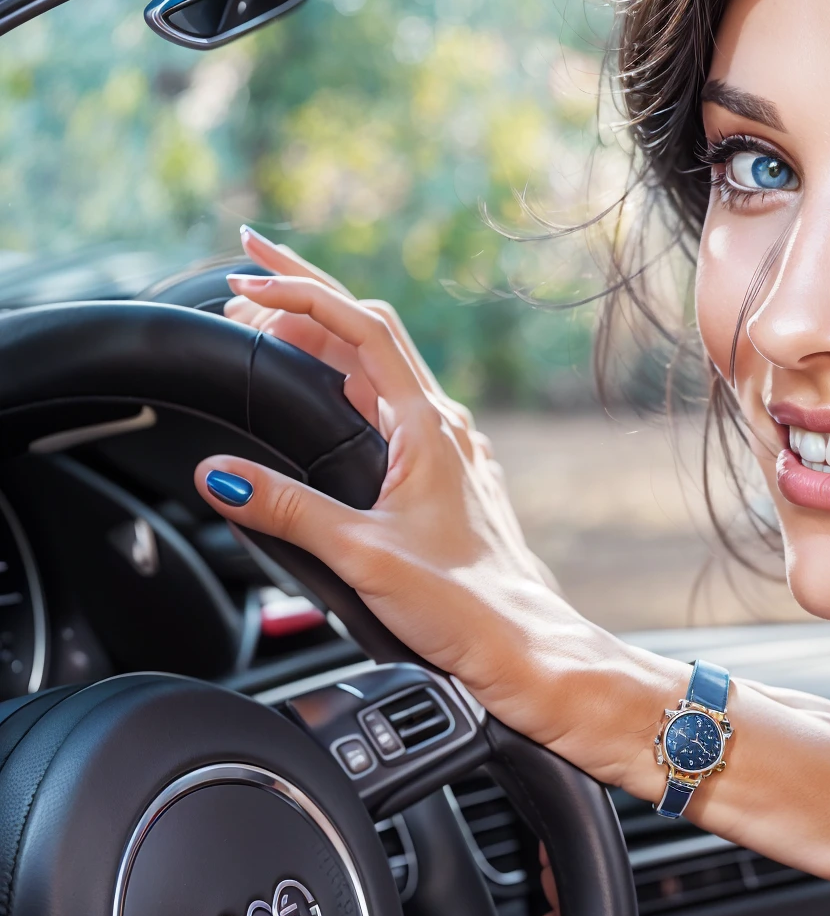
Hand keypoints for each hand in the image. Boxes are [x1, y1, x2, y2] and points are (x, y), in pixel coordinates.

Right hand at [193, 234, 657, 756]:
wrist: (523, 643)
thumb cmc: (462, 604)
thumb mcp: (361, 555)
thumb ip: (287, 510)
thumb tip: (221, 474)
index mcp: (427, 426)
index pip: (360, 326)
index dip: (302, 289)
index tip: (249, 272)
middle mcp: (441, 425)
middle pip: (368, 332)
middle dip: (307, 294)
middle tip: (247, 272)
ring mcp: (445, 448)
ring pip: (377, 368)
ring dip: (322, 338)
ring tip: (264, 325)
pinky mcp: (443, 475)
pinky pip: (388, 405)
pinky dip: (343, 380)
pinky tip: (320, 393)